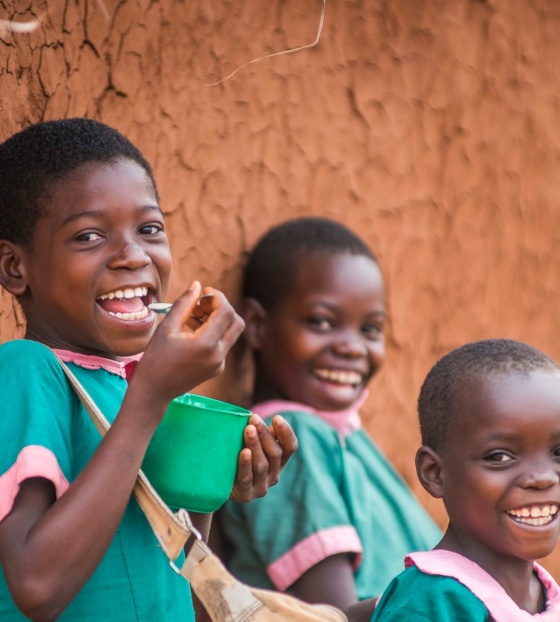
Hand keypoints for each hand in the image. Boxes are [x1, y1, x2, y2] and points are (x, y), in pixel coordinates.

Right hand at [134, 282, 244, 406]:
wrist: (154, 391)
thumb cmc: (156, 358)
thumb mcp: (167, 327)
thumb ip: (184, 304)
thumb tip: (198, 285)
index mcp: (206, 344)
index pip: (226, 312)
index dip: (218, 297)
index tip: (204, 292)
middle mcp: (218, 355)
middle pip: (236, 321)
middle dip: (222, 308)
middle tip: (202, 304)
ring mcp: (220, 364)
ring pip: (231, 333)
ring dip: (217, 320)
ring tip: (192, 316)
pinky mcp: (217, 368)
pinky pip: (222, 344)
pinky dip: (212, 332)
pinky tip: (192, 331)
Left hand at [229, 414, 297, 502]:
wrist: (218, 484)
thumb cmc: (236, 455)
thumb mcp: (250, 443)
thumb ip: (259, 434)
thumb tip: (259, 420)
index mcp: (279, 462)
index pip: (290, 447)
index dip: (286, 432)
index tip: (277, 418)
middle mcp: (274, 475)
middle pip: (275, 453)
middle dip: (265, 434)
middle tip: (254, 419)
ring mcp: (261, 487)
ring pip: (262, 465)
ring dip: (255, 445)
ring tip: (248, 430)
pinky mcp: (245, 495)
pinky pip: (247, 478)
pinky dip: (246, 464)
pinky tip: (244, 452)